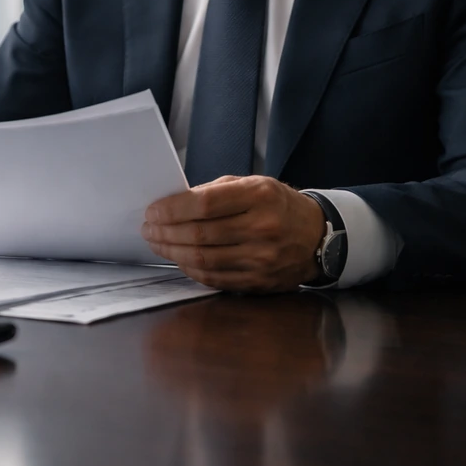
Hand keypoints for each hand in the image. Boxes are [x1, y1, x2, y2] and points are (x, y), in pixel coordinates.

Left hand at [141, 175, 324, 292]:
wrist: (317, 236)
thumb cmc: (277, 205)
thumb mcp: (252, 184)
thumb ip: (213, 192)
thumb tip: (172, 204)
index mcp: (259, 196)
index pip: (203, 204)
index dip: (171, 209)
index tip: (152, 211)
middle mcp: (263, 228)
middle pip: (199, 234)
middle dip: (165, 232)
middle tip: (148, 229)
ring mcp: (262, 259)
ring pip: (203, 259)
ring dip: (172, 252)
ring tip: (157, 243)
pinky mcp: (259, 281)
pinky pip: (214, 278)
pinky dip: (190, 269)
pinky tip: (179, 258)